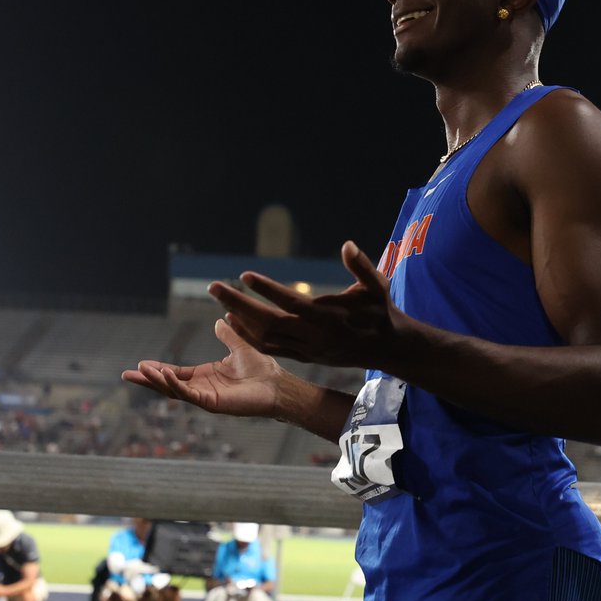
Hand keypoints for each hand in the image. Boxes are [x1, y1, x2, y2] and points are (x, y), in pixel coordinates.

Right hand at [121, 317, 287, 415]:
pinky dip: (176, 386)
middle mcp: (202, 388)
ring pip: (175, 390)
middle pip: (168, 384)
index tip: (140, 364)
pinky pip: (189, 395)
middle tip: (126, 375)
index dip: (157, 369)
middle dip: (147, 380)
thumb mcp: (239, 346)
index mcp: (205, 376)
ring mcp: (206, 397)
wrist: (276, 384)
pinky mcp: (213, 403)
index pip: (175, 373)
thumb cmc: (261, 370)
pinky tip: (165, 375)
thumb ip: (228, 335)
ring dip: (157, 381)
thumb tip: (221, 319)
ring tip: (141, 371)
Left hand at [209, 241, 398, 367]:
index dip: (266, 290)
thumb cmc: (381, 310)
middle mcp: (314, 335)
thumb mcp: (378, 285)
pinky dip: (249, 338)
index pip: (291, 302)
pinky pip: (270, 350)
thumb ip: (362, 266)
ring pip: (265, 338)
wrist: (387, 348)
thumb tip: (347, 245)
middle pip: (268, 322)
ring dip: (240, 321)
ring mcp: (308, 349)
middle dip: (239, 304)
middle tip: (213, 287)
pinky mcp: (305, 356)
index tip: (244, 275)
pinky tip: (234, 323)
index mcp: (329, 316)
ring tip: (221, 302)